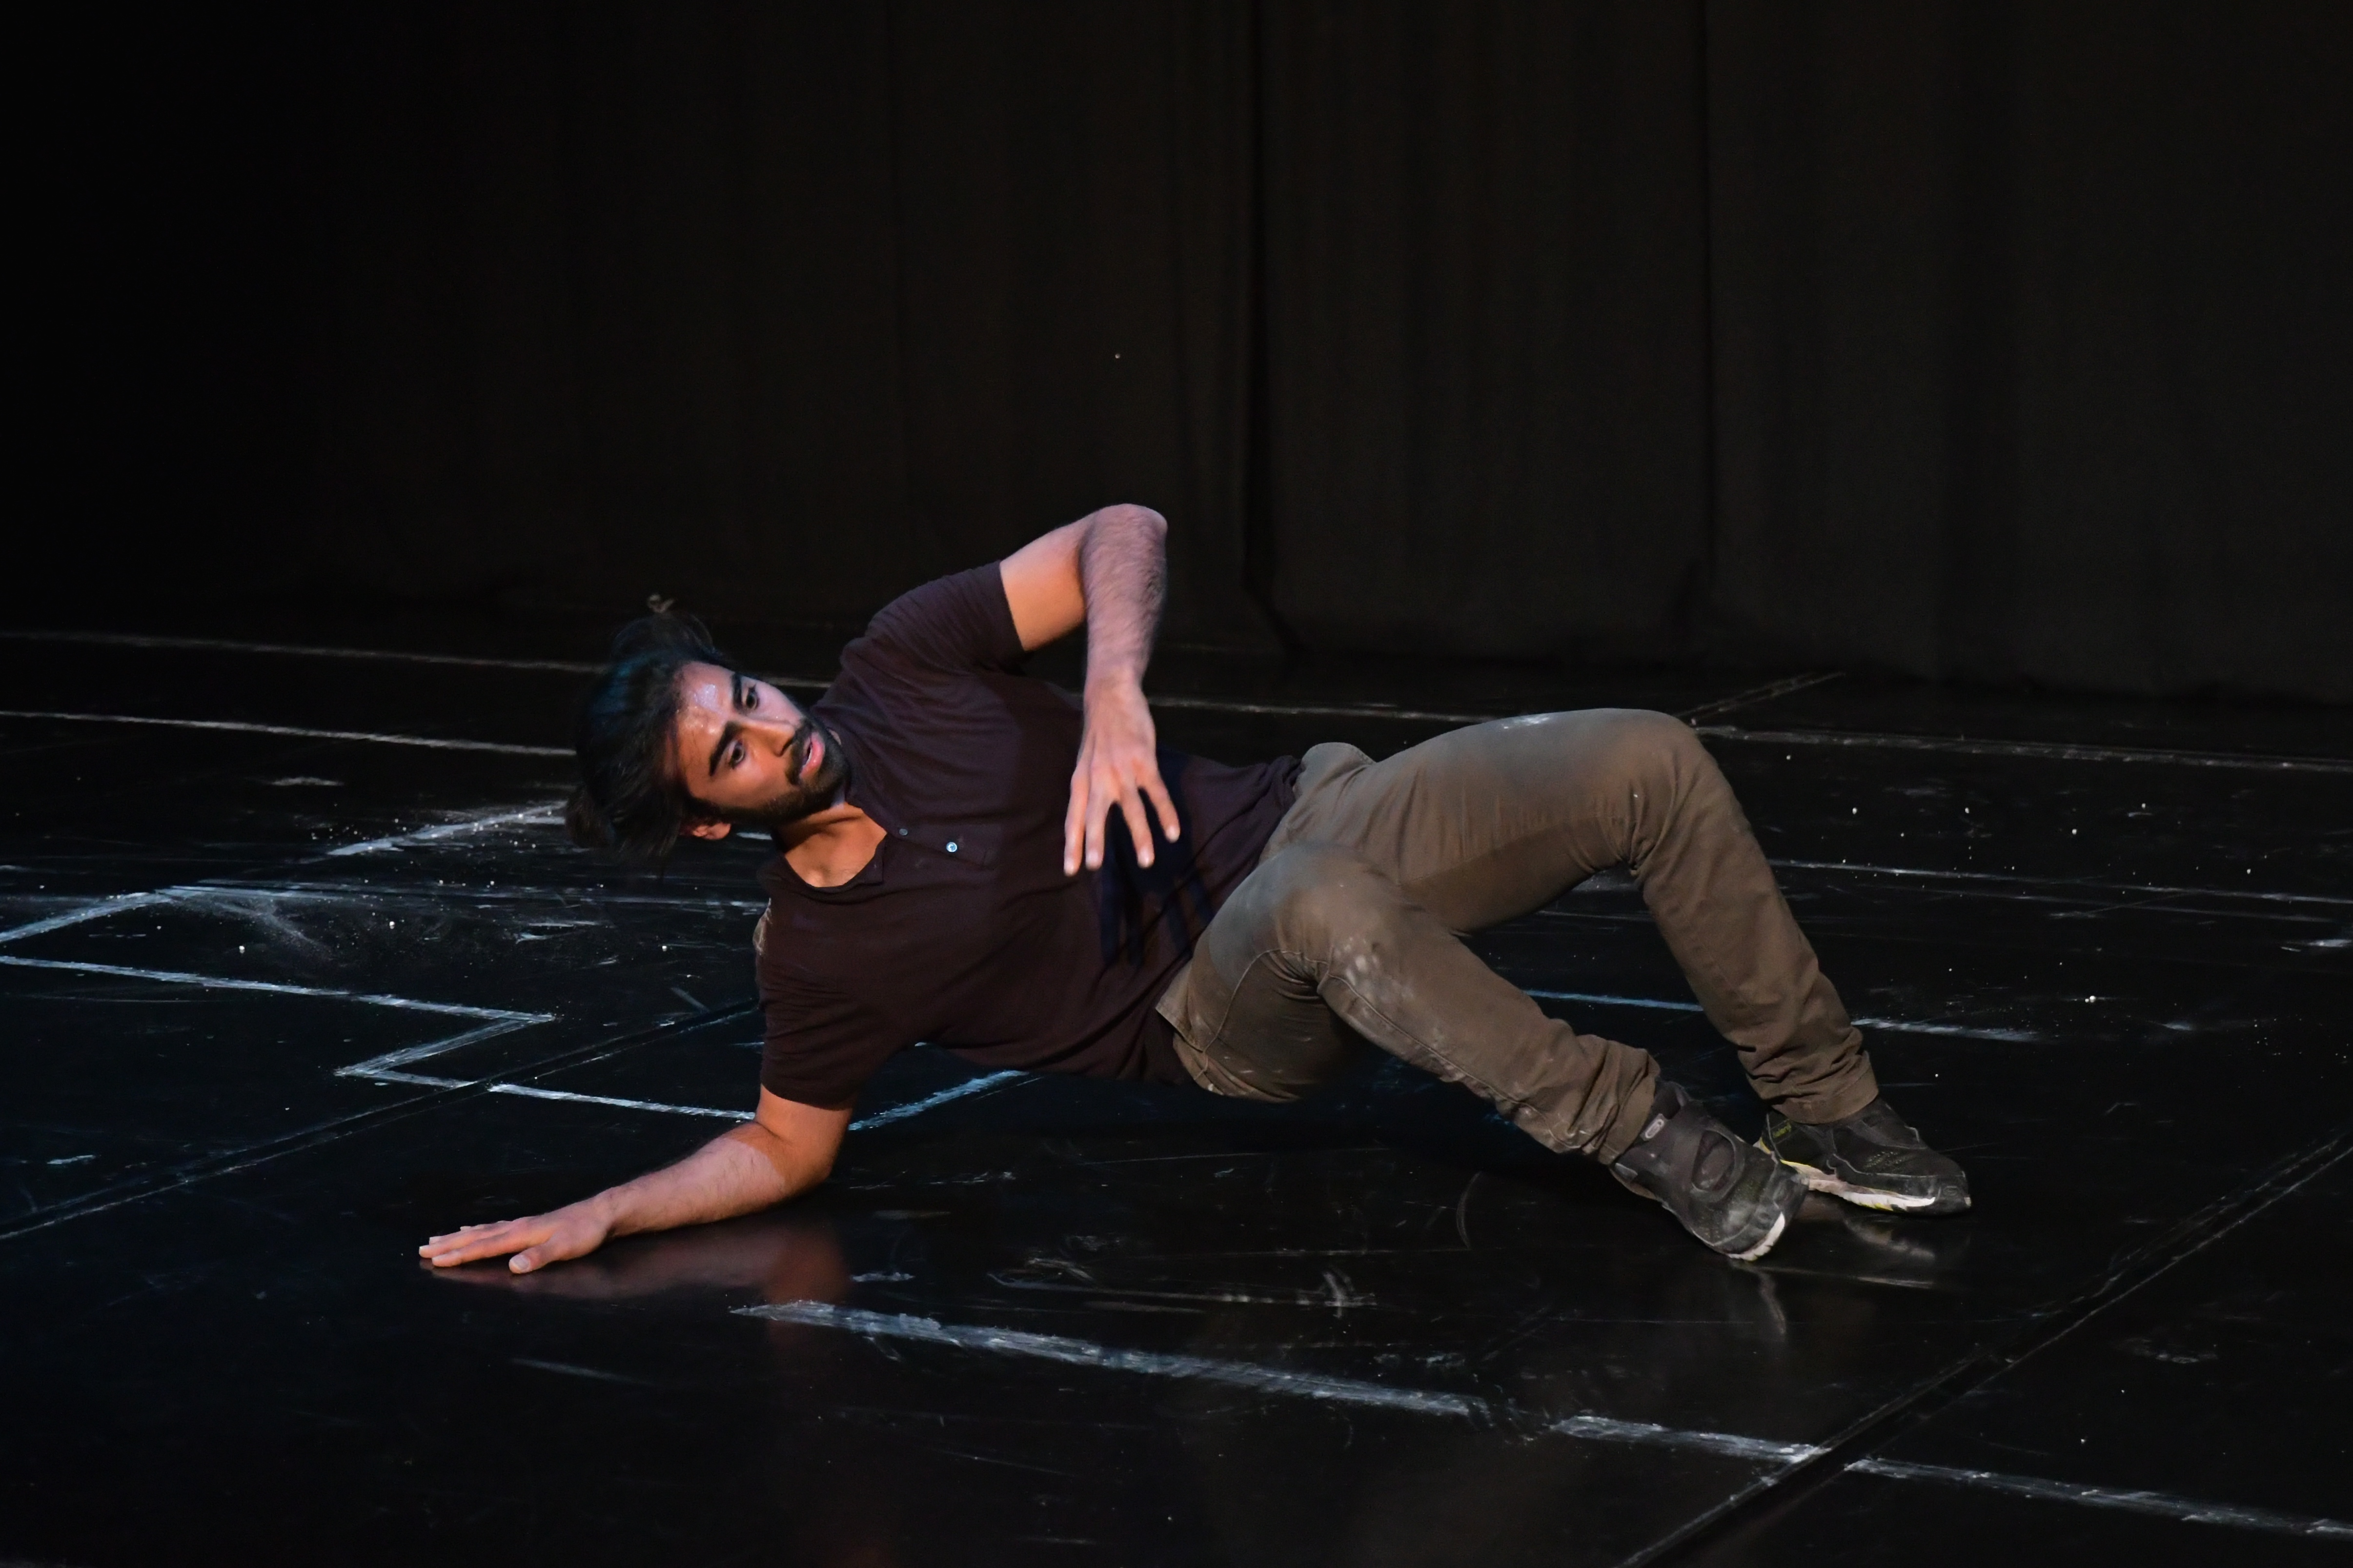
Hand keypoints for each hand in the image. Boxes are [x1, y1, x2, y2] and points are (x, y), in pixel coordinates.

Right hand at [419, 1199, 612, 1273]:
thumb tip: (513, 1267)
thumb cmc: (585, 1233)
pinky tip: (470, 1227)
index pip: (484, 1247)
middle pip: (475, 1236)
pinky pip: (492, 1226)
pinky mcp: (527, 1224)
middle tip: (422, 1249)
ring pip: (480, 1230)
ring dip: (457, 1236)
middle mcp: (515, 1227)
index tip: (436, 1260)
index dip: (459, 1255)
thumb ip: (539, 1257)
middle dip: (448, 1244)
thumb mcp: (565, 1247)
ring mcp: (520, 1224)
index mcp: (520, 1234)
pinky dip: (476, 1228)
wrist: (601, 1213)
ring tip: (436, 1239)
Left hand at [1064, 680, 1179, 873]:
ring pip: (1131, 808)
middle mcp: (1097, 777)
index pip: (1073, 817)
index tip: (1070, 870)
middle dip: (1094, 840)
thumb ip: (1087, 788)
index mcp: (1081, 780)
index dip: (1071, 843)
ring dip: (1139, 836)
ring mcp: (1121, 769)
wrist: (1111, 694)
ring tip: (1146, 862)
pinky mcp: (1144, 761)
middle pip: (1095, 814)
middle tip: (1094, 866)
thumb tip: (1087, 819)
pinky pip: (1156, 793)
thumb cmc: (1099, 733)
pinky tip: (1173, 832)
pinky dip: (1166, 813)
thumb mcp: (1085, 762)